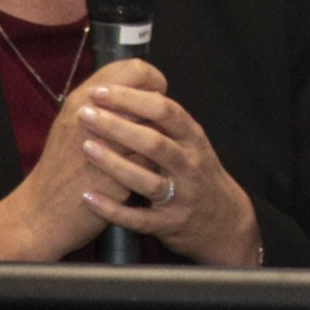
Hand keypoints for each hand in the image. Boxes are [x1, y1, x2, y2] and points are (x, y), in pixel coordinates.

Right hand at [0, 59, 166, 260]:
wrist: (42, 211)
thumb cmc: (60, 167)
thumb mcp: (71, 124)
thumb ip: (99, 104)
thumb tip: (132, 90)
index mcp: (81, 99)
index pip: (134, 69)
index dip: (152, 79)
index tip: (155, 92)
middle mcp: (91, 117)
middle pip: (146, 97)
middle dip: (160, 109)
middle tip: (160, 119)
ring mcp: (103, 147)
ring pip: (151, 128)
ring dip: (159, 135)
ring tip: (156, 144)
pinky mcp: (114, 177)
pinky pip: (148, 162)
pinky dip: (154, 164)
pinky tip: (151, 170)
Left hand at [75, 74, 261, 265]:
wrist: (225, 221)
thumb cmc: (197, 172)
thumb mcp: (190, 142)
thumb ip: (163, 119)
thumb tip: (127, 86)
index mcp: (192, 139)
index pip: (164, 110)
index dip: (131, 98)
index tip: (100, 91)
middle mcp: (189, 165)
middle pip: (154, 142)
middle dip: (117, 126)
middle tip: (85, 113)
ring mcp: (181, 196)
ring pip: (147, 180)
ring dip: (114, 164)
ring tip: (85, 147)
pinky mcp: (170, 224)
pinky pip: (139, 219)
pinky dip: (113, 209)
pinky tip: (88, 198)